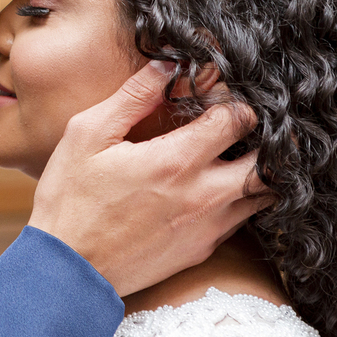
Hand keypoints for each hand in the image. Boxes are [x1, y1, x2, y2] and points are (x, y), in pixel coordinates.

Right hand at [28, 61, 267, 296]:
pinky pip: (242, 220)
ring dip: (258, 171)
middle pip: (269, 162)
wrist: (66, 271)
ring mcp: (207, 227)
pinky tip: (214, 188)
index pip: (237, 119)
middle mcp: (202, 196)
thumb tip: (167, 65)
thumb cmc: (70, 200)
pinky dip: (240, 200)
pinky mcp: (202, 250)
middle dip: (265, 138)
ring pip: (264, 196)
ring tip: (236, 155)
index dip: (236, 100)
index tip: (222, 96)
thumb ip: (133, 97)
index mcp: (175, 161)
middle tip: (247, 126)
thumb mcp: (88, 135)